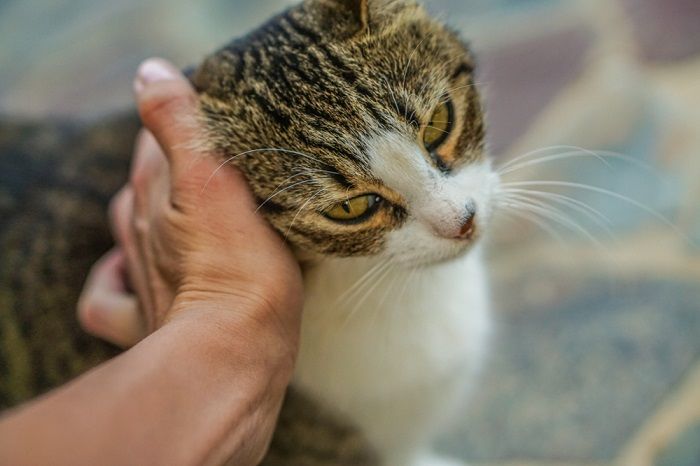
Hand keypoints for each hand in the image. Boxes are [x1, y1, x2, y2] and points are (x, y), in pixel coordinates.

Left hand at [78, 58, 302, 358]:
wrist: (230, 356)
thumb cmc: (242, 273)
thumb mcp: (218, 182)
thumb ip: (181, 125)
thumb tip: (150, 70)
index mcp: (157, 191)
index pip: (156, 138)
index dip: (186, 128)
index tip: (222, 129)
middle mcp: (139, 228)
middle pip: (144, 181)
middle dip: (172, 168)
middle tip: (218, 169)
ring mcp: (138, 275)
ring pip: (130, 230)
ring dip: (151, 216)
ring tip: (188, 214)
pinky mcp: (141, 319)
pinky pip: (108, 296)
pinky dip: (113, 280)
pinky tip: (130, 273)